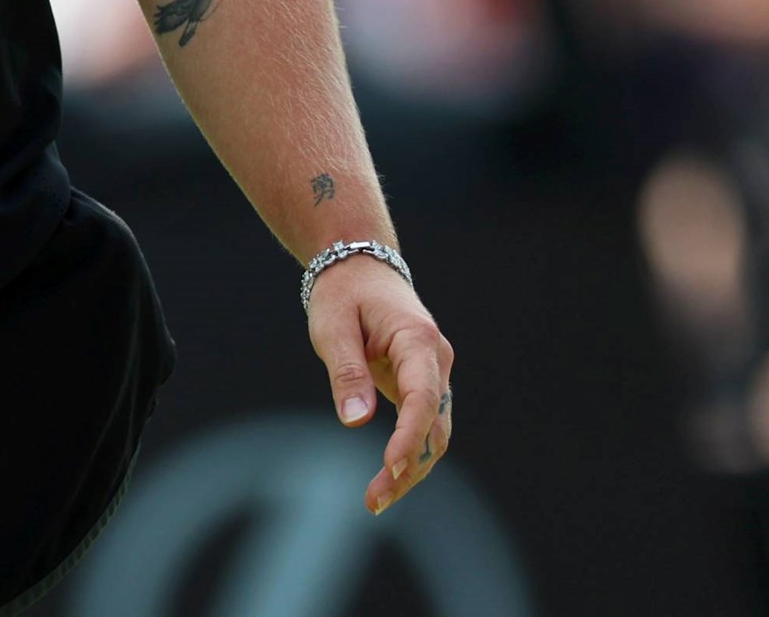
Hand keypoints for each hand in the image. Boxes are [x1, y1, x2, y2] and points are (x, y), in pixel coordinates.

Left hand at [309, 255, 454, 513]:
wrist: (360, 268)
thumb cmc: (343, 294)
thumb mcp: (332, 327)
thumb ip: (346, 372)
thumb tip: (356, 421)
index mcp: (417, 339)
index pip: (422, 398)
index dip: (409, 437)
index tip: (389, 467)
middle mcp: (436, 359)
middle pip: (435, 424)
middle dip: (409, 467)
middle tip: (375, 501)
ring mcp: (434, 372)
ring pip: (435, 431)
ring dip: (411, 468)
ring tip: (377, 499)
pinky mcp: (423, 384)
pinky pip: (425, 425)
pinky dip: (410, 453)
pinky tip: (388, 478)